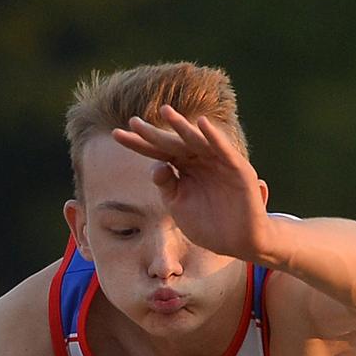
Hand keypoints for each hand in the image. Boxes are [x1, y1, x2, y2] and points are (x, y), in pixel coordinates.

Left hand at [112, 104, 272, 262]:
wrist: (238, 243)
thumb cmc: (208, 225)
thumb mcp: (179, 207)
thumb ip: (166, 187)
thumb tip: (156, 166)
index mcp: (182, 169)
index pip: (157, 153)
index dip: (138, 143)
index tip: (116, 134)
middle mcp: (198, 160)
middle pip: (172, 144)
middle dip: (154, 133)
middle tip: (134, 121)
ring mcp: (217, 162)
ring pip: (196, 141)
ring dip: (182, 127)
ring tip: (166, 112)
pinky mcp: (237, 169)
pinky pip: (223, 150)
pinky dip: (213, 137)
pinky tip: (200, 124)